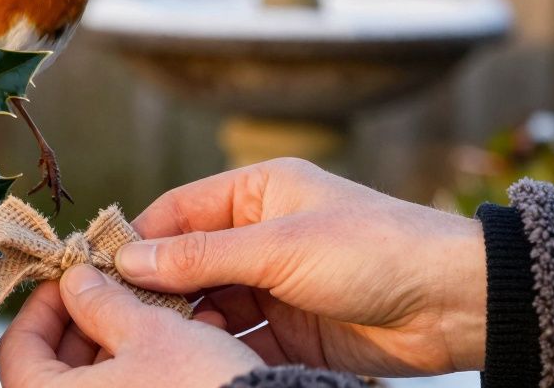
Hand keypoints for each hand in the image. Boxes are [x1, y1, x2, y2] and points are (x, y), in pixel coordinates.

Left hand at [0, 264, 262, 386]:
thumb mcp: (148, 330)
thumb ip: (100, 302)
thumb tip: (75, 280)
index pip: (17, 349)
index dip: (42, 304)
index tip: (71, 277)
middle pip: (57, 367)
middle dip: (89, 319)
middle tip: (115, 284)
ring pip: (98, 381)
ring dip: (123, 340)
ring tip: (161, 307)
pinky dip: (146, 369)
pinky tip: (186, 339)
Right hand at [115, 158, 485, 375]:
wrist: (456, 304)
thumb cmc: (375, 249)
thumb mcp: (279, 247)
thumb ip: (201, 256)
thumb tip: (129, 259)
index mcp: (257, 192)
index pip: (178, 211)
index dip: (138, 239)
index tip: (97, 269)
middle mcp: (260, 234)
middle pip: (186, 262)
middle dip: (155, 288)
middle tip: (115, 314)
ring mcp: (274, 284)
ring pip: (207, 304)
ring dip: (184, 323)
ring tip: (155, 342)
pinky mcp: (291, 330)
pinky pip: (237, 340)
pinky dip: (215, 351)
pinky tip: (197, 361)